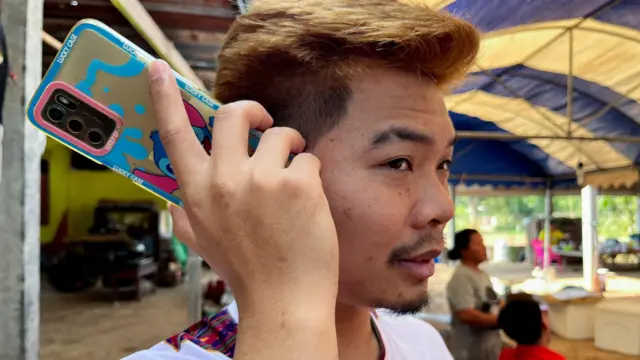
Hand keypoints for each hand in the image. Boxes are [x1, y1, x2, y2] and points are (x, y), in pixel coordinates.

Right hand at [148, 60, 338, 310]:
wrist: (284, 300)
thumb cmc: (246, 271)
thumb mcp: (203, 241)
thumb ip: (185, 213)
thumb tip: (171, 196)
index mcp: (197, 192)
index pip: (175, 134)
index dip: (165, 98)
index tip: (159, 70)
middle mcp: (224, 180)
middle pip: (232, 113)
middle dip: (252, 111)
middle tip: (263, 124)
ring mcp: (262, 179)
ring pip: (279, 133)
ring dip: (290, 149)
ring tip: (293, 179)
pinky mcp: (298, 183)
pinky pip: (308, 157)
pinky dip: (311, 174)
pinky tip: (308, 203)